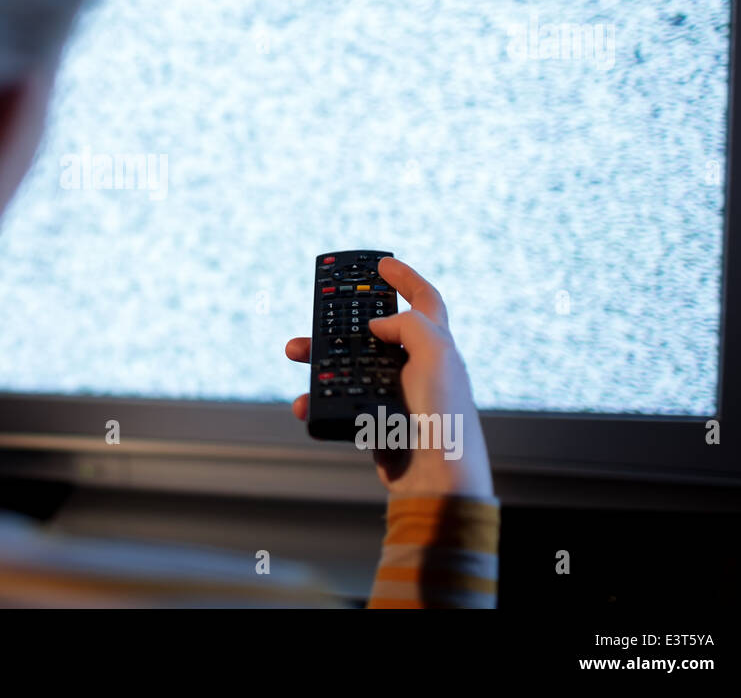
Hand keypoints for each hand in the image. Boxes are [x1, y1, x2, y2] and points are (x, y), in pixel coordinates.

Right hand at [286, 256, 493, 498]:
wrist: (436, 478)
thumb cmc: (445, 416)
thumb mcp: (436, 356)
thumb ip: (409, 326)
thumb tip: (378, 326)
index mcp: (436, 346)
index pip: (425, 300)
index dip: (406, 278)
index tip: (382, 262)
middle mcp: (416, 366)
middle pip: (374, 330)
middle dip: (342, 317)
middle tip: (318, 309)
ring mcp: (394, 393)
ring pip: (348, 364)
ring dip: (318, 357)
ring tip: (296, 352)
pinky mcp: (375, 419)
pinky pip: (338, 401)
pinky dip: (317, 400)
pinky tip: (306, 402)